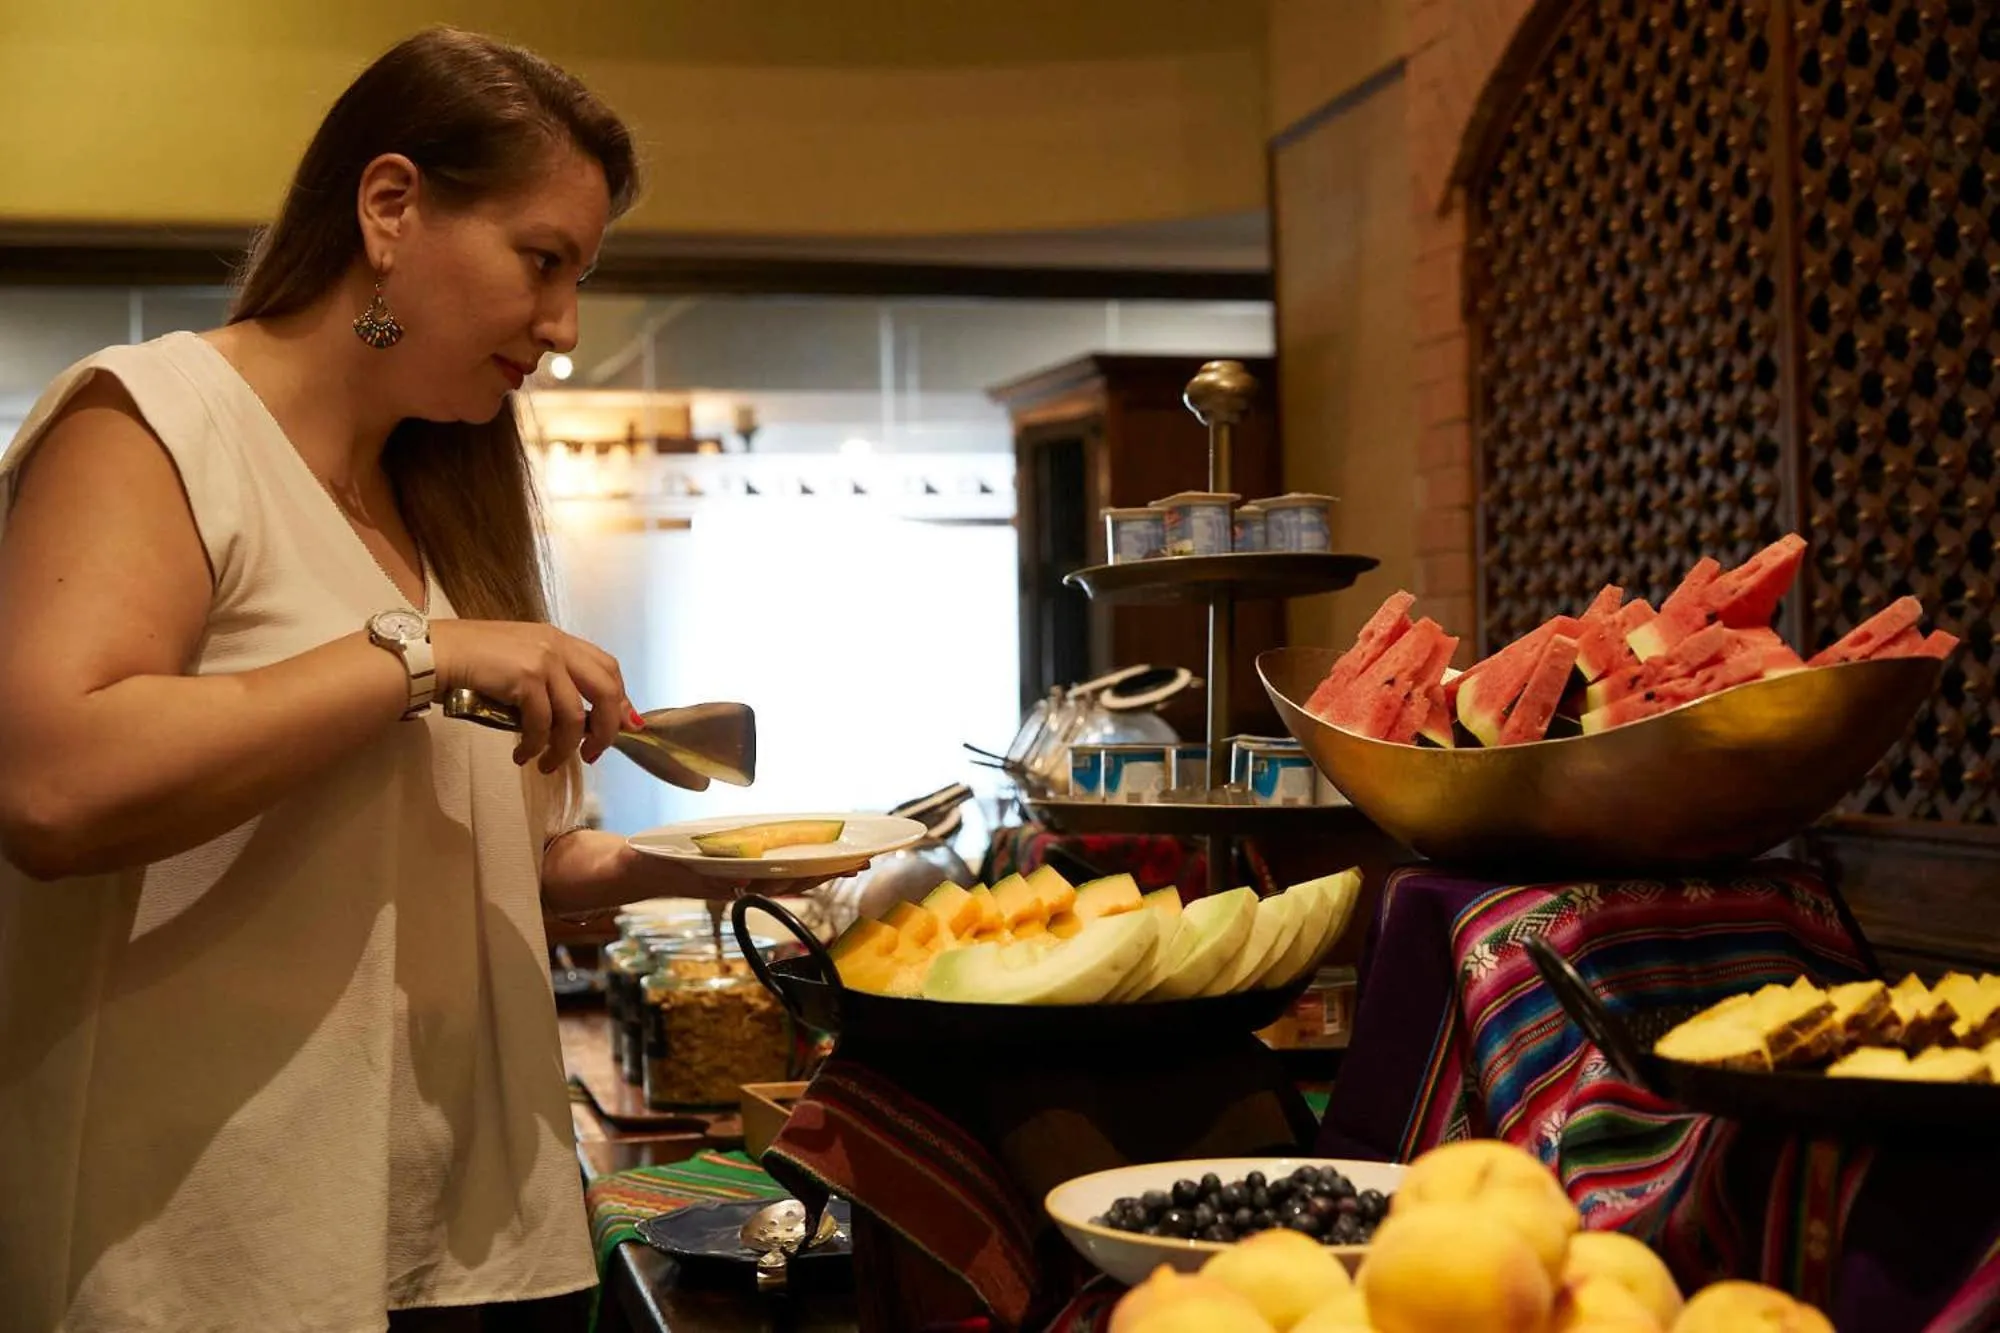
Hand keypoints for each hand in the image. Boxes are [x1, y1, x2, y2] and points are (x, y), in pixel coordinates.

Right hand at [429, 620, 636, 770]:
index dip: (621, 699)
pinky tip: (523, 755)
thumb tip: (581, 718)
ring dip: (564, 749)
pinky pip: (543, 723)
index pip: (608, 667)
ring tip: (548, 764)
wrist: (437, 653)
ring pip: (575, 715)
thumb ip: (553, 679)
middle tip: (593, 754)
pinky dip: (535, 746)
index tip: (623, 727)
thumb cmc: (475, 662)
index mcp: (560, 639)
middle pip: (606, 691)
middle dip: (606, 729)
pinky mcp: (525, 677)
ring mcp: (543, 659)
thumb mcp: (522, 660)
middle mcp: (557, 645)